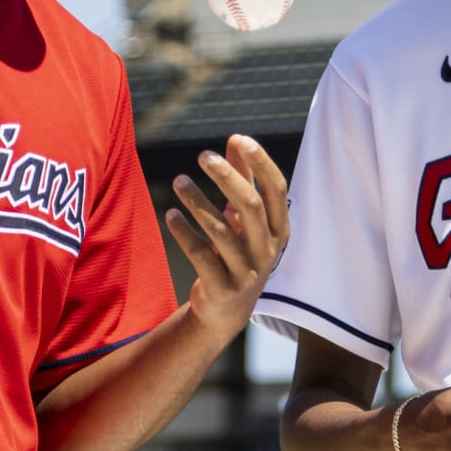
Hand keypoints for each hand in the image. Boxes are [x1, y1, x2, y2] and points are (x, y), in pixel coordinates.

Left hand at [165, 133, 289, 337]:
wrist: (227, 311)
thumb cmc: (239, 253)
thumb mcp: (245, 219)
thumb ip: (243, 180)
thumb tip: (235, 139)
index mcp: (280, 229)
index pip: (276, 189)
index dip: (260, 162)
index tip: (238, 138)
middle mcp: (268, 250)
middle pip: (250, 206)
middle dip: (226, 177)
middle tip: (202, 156)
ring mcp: (247, 271)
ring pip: (221, 230)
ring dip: (198, 202)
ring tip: (178, 181)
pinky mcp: (223, 288)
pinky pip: (201, 255)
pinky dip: (184, 233)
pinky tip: (170, 215)